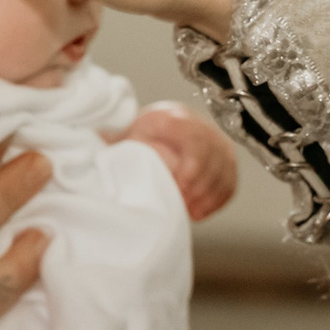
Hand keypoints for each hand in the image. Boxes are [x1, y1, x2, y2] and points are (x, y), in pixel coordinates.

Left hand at [118, 103, 236, 219]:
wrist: (156, 133)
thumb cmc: (137, 139)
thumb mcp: (124, 137)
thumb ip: (115, 143)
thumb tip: (99, 148)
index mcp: (172, 116)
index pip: (192, 135)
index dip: (190, 166)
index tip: (178, 187)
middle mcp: (198, 124)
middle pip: (212, 153)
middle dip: (200, 184)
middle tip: (184, 204)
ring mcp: (216, 141)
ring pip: (225, 166)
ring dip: (209, 194)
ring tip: (191, 212)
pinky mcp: (225, 158)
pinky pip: (231, 179)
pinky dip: (218, 198)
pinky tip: (201, 212)